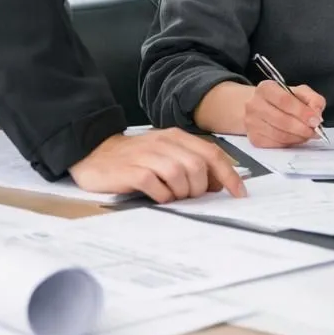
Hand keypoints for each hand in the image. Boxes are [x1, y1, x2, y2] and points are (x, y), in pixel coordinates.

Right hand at [69, 129, 246, 203]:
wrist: (94, 152)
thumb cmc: (135, 157)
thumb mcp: (166, 154)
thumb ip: (191, 163)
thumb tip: (217, 184)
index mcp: (177, 137)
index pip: (212, 153)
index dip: (229, 175)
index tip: (239, 193)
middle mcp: (164, 143)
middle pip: (198, 166)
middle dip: (200, 187)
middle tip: (189, 196)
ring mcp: (147, 156)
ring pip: (179, 174)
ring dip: (181, 192)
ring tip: (172, 196)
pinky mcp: (131, 171)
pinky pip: (156, 185)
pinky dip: (162, 196)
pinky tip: (158, 197)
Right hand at [245, 80, 326, 147]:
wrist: (259, 108)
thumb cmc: (282, 99)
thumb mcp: (299, 92)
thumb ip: (312, 99)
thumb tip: (317, 113)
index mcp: (266, 88)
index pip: (285, 100)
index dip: (302, 112)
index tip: (316, 120)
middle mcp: (255, 105)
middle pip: (282, 120)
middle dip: (302, 128)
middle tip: (315, 130)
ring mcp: (252, 123)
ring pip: (279, 135)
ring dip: (298, 137)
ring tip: (308, 134)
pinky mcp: (254, 138)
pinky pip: (276, 144)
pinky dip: (290, 143)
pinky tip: (297, 138)